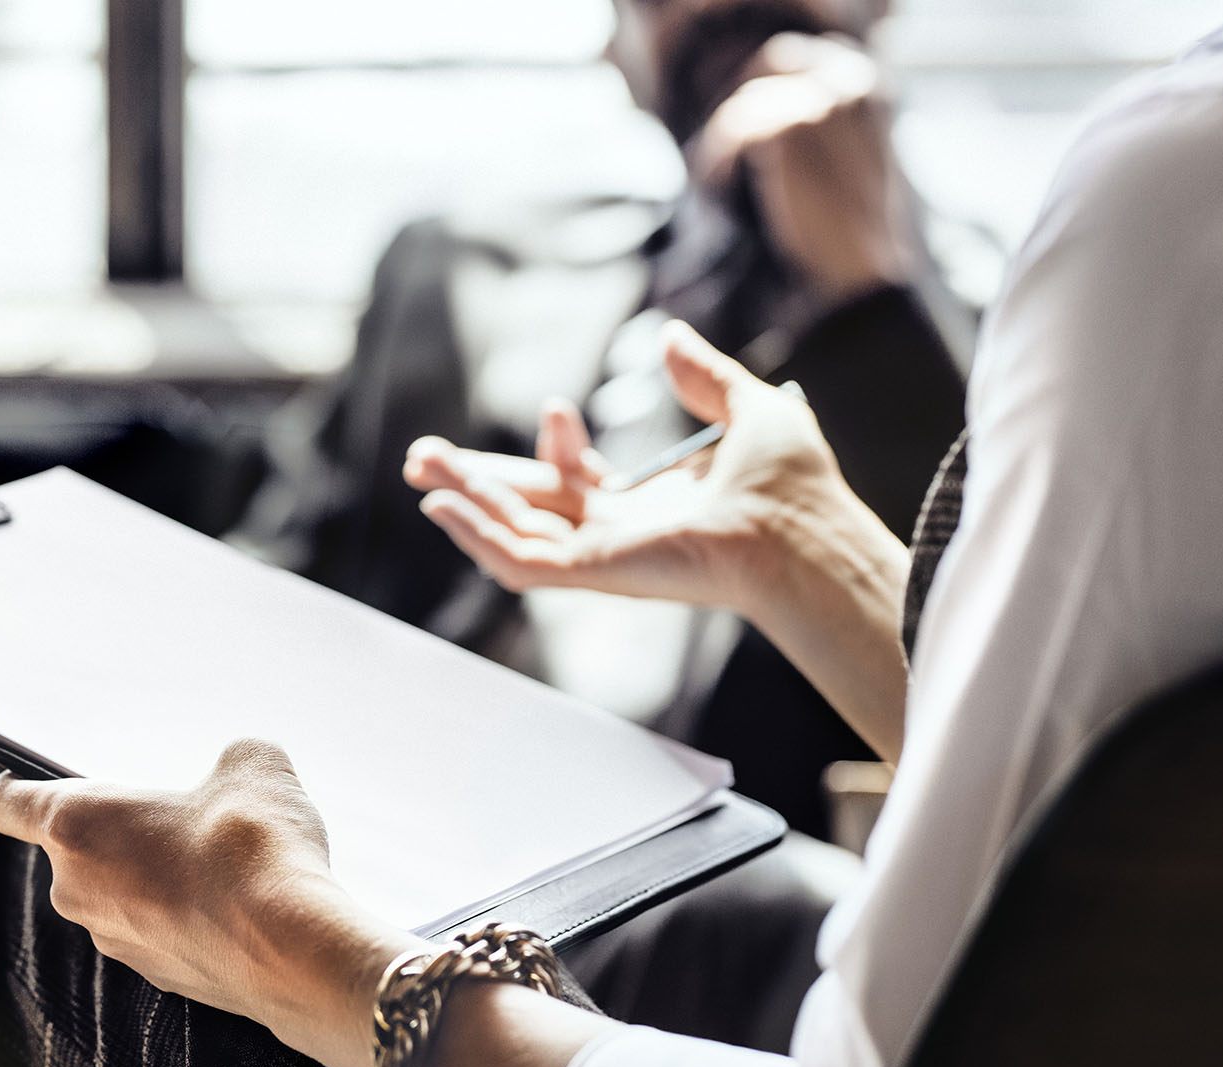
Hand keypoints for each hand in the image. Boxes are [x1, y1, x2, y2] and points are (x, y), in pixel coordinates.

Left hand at [0, 739, 418, 1066]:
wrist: (294, 949)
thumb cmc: (254, 850)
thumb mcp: (252, 766)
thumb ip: (227, 760)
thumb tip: (239, 772)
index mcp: (77, 825)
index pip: (8, 804)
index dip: (19, 786)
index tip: (34, 779)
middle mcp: (78, 889)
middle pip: (73, 849)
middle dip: (117, 830)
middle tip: (176, 814)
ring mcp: (113, 941)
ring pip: (117, 894)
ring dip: (151, 876)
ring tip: (217, 861)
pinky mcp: (154, 976)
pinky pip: (154, 931)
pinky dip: (181, 915)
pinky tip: (234, 902)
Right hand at [408, 321, 913, 759]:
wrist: (802, 530)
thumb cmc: (793, 486)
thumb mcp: (749, 408)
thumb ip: (705, 377)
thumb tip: (671, 336)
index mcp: (646, 508)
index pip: (576, 483)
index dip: (556, 446)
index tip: (556, 405)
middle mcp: (616, 536)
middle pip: (525, 508)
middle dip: (473, 482)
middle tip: (423, 456)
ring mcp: (600, 558)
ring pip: (510, 534)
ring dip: (463, 501)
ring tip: (420, 467)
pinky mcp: (593, 573)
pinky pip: (519, 563)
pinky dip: (477, 537)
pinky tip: (442, 507)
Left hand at [692, 33, 916, 307]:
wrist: (864, 263)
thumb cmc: (857, 225)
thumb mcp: (851, 158)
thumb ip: (823, 125)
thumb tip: (772, 116)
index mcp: (868, 86)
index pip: (796, 59)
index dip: (762, 82)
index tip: (741, 113)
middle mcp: (847, 84)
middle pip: (768, 70)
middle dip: (740, 100)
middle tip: (721, 140)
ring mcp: (818, 103)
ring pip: (746, 105)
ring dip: (724, 138)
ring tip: (716, 172)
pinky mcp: (789, 130)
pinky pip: (734, 130)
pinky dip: (719, 155)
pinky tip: (717, 179)